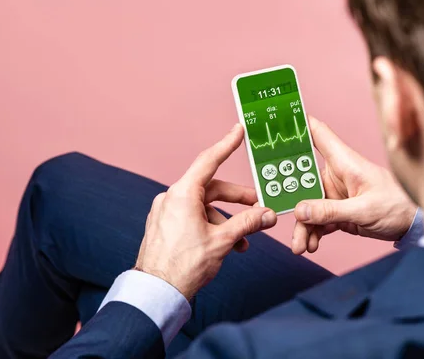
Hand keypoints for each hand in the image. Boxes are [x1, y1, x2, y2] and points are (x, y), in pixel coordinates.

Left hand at [135, 124, 277, 299]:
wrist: (156, 293)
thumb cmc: (184, 266)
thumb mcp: (222, 240)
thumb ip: (247, 223)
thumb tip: (267, 214)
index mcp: (182, 194)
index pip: (209, 161)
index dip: (227, 144)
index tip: (238, 130)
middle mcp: (171, 198)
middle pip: (211, 188)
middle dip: (237, 199)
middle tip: (258, 206)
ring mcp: (166, 212)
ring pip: (204, 206)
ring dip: (226, 220)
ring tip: (243, 241)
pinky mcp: (164, 226)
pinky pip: (193, 217)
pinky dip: (211, 226)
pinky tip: (226, 246)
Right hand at [291, 117, 417, 253]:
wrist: (414, 226)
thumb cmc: (398, 206)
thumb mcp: (363, 210)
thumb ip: (331, 211)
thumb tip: (300, 211)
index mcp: (344, 162)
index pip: (316, 134)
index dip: (295, 125)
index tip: (272, 124)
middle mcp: (336, 174)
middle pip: (302, 179)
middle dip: (290, 198)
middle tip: (278, 214)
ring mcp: (335, 194)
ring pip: (307, 206)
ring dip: (302, 226)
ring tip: (300, 246)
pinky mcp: (338, 211)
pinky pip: (317, 220)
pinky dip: (312, 233)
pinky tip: (311, 245)